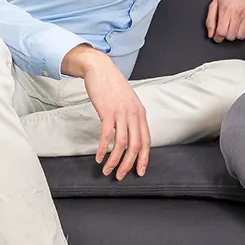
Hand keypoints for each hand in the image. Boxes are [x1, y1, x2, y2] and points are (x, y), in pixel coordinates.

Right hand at [67, 48, 150, 178]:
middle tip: (121, 176)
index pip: (146, 140)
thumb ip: (130, 117)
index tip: (140, 171)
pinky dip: (102, 149)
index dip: (143, 158)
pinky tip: (98, 157)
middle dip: (129, 164)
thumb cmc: (112, 86)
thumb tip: (130, 134)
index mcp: (140, 113)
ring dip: (115, 160)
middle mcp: (134, 114)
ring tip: (107, 170)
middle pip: (136, 145)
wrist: (100, 69)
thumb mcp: (127, 102)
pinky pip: (107, 135)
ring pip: (122, 143)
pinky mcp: (107, 112)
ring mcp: (121, 113)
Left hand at [206, 0, 244, 41]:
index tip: (217, 36)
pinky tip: (242, 26)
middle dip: (226, 36)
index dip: (217, 38)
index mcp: (226, 10)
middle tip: (226, 29)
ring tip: (234, 27)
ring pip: (241, 36)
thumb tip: (211, 35)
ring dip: (236, 34)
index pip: (221, 32)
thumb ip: (210, 20)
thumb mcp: (214, 4)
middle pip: (231, 36)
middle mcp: (238, 13)